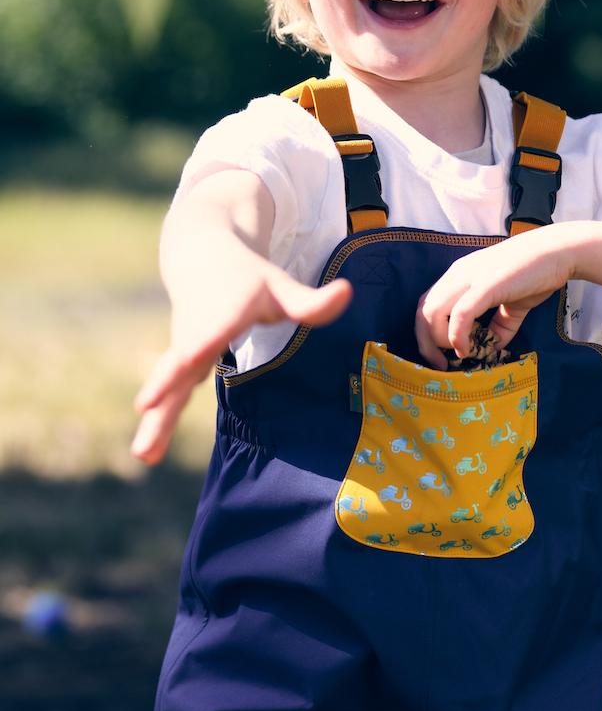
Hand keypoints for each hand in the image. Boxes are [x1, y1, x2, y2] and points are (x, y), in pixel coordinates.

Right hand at [131, 256, 351, 465]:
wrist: (199, 255)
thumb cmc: (246, 275)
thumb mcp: (278, 284)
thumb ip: (310, 300)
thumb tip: (348, 292)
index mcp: (220, 317)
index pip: (207, 336)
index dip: (195, 349)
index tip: (186, 364)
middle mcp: (196, 335)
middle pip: (177, 368)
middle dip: (163, 391)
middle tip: (144, 410)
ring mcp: (185, 351)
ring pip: (169, 388)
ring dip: (157, 421)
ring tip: (144, 455)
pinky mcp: (183, 363)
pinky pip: (171, 395)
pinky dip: (160, 422)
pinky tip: (151, 453)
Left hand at [415, 225, 575, 369]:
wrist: (558, 252)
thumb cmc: (536, 273)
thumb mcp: (512, 304)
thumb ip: (500, 325)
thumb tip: (493, 349)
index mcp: (460, 276)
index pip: (428, 305)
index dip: (428, 334)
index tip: (441, 356)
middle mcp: (457, 274)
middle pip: (422, 311)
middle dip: (426, 343)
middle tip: (440, 364)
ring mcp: (469, 278)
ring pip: (432, 312)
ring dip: (438, 341)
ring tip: (456, 356)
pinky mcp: (485, 285)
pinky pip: (459, 314)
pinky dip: (457, 336)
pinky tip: (466, 349)